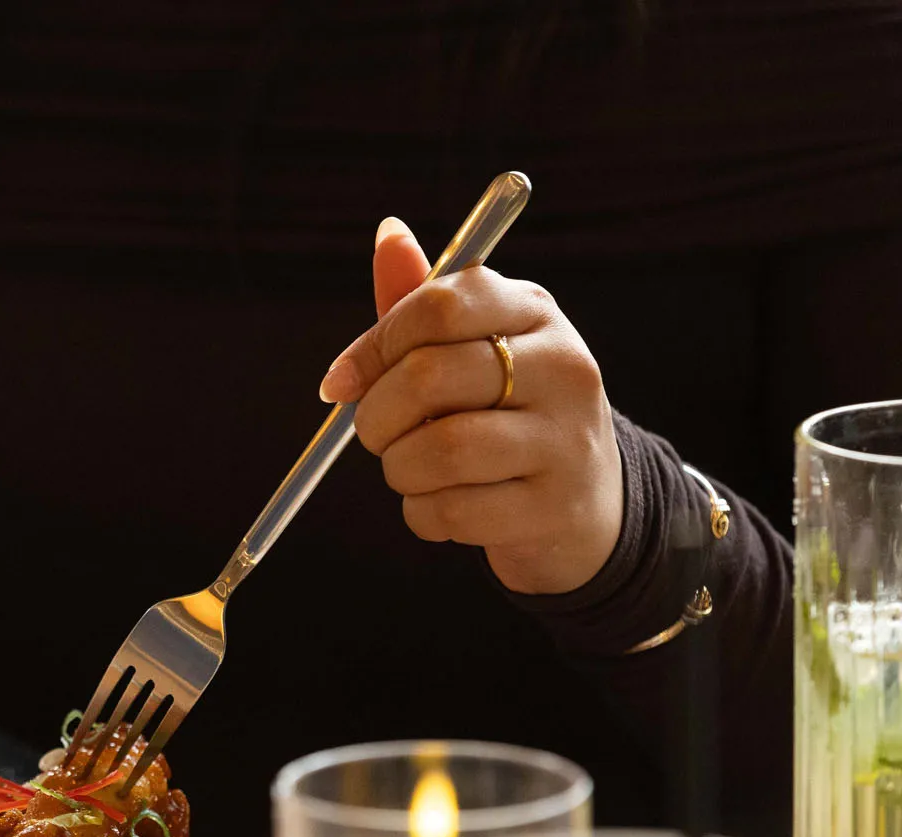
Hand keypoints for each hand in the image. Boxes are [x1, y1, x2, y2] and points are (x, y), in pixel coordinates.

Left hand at [318, 218, 622, 594]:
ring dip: (398, 469)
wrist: (585, 498)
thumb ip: (421, 301)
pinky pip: (450, 512)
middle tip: (373, 433)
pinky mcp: (554, 506)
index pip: (439, 305)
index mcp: (533, 312)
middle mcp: (562, 366)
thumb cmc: (506, 411)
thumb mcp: (474, 346)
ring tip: (410, 469)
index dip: (372, 347)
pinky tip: (440, 504)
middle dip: (375, 415)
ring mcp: (565, 438)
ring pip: (437, 451)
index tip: (341, 382)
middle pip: (429, 377)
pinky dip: (422, 514)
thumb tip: (387, 232)